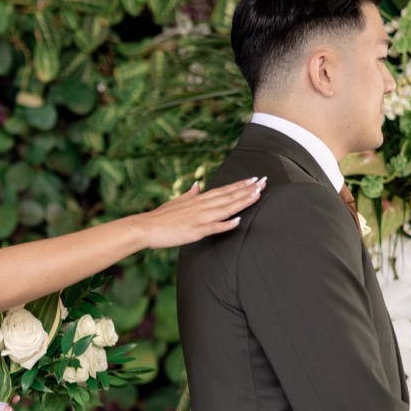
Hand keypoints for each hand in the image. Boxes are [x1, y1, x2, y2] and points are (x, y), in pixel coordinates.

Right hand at [136, 177, 264, 249]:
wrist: (145, 227)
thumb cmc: (160, 217)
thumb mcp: (176, 201)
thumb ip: (190, 194)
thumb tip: (198, 184)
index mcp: (198, 200)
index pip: (224, 190)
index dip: (240, 185)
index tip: (254, 179)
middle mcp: (201, 206)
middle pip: (229, 196)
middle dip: (248, 189)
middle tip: (265, 182)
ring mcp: (199, 218)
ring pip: (226, 209)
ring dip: (243, 201)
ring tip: (258, 195)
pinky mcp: (195, 231)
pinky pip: (213, 227)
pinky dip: (226, 224)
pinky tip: (238, 221)